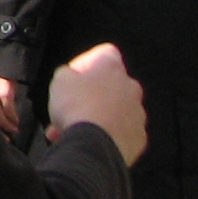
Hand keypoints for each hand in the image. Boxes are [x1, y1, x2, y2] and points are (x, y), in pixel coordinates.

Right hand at [45, 43, 147, 165]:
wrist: (95, 145)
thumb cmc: (79, 110)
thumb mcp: (59, 80)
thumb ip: (66, 73)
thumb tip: (69, 77)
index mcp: (112, 68)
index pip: (104, 53)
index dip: (86, 62)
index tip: (74, 75)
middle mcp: (130, 88)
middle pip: (109, 86)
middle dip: (88, 96)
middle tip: (69, 107)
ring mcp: (137, 114)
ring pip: (113, 112)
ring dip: (94, 117)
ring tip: (72, 129)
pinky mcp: (138, 137)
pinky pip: (120, 133)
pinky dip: (106, 135)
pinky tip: (87, 140)